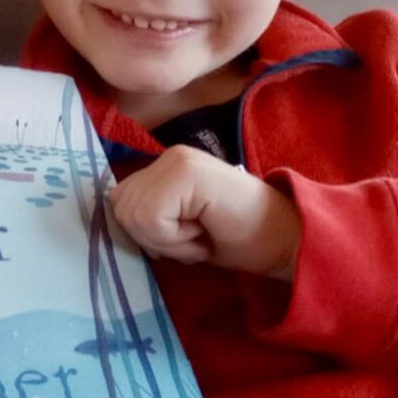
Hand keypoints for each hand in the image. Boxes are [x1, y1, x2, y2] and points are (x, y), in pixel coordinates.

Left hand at [107, 145, 300, 279]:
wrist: (285, 240)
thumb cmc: (238, 239)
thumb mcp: (180, 228)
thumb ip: (149, 215)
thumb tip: (111, 214)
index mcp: (164, 167)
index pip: (119, 204)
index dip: (147, 233)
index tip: (187, 234)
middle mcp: (167, 156)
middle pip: (120, 210)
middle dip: (154, 238)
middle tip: (196, 235)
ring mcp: (177, 161)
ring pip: (132, 216)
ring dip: (167, 240)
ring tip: (202, 233)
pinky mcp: (186, 173)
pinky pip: (151, 219)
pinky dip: (175, 239)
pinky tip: (205, 232)